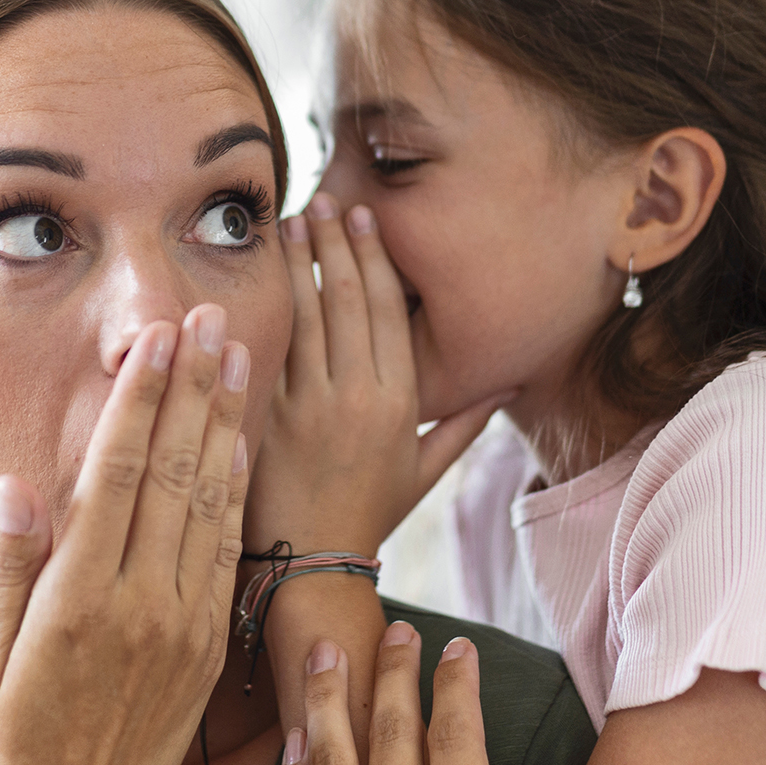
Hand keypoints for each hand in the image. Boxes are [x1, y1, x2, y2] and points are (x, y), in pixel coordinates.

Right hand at [0, 306, 250, 764]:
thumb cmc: (5, 751)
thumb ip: (12, 567)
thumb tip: (21, 482)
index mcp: (78, 601)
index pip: (119, 473)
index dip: (142, 398)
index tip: (158, 338)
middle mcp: (142, 606)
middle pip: (177, 473)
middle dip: (195, 389)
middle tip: (211, 318)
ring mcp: (184, 627)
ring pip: (213, 504)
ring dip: (226, 425)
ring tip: (239, 358)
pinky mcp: (207, 650)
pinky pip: (228, 552)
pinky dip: (237, 493)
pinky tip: (243, 447)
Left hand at [247, 193, 510, 558]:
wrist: (313, 562)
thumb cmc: (370, 514)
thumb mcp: (425, 471)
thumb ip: (464, 424)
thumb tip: (506, 387)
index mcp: (401, 402)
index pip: (388, 312)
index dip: (375, 259)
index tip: (363, 219)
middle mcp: (359, 396)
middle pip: (348, 301)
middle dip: (335, 245)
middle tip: (323, 202)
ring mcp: (312, 404)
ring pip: (306, 316)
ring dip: (299, 263)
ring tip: (291, 223)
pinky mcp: (270, 416)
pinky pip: (271, 349)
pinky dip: (266, 306)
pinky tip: (259, 273)